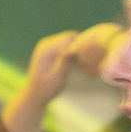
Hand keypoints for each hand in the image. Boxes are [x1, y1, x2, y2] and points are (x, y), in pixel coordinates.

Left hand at [2, 23, 123, 131]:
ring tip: (90, 57)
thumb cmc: (46, 90)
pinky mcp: (53, 49)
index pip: (68, 40)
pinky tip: (83, 60)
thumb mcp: (56, 78)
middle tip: (94, 56)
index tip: (93, 55)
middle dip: (81, 44)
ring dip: (80, 46)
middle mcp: (46, 43)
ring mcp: (49, 45)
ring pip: (70, 39)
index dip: (81, 45)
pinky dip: (76, 50)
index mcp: (45, 49)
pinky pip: (68, 44)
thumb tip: (72, 50)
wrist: (35, 94)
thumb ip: (63, 63)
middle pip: (70, 37)